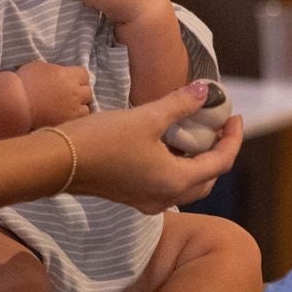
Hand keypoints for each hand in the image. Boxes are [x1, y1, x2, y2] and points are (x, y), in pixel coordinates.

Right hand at [16, 60, 94, 126]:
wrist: (16, 103)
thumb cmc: (24, 82)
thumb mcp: (39, 67)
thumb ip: (54, 70)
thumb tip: (57, 73)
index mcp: (67, 75)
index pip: (84, 74)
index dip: (78, 77)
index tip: (71, 80)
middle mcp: (74, 92)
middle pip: (88, 91)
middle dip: (80, 92)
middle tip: (69, 94)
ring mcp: (72, 109)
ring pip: (86, 108)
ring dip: (79, 107)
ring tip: (68, 108)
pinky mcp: (67, 123)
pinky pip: (79, 121)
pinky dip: (75, 119)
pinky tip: (66, 117)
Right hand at [59, 81, 243, 212]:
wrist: (56, 162)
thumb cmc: (102, 140)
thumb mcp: (146, 117)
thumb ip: (180, 104)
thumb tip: (206, 90)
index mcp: (175, 180)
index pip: (221, 162)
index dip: (233, 138)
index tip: (235, 115)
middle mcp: (165, 196)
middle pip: (208, 179)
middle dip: (218, 153)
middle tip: (218, 126)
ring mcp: (147, 200)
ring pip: (187, 186)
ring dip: (197, 162)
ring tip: (195, 134)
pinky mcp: (131, 196)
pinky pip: (167, 186)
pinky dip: (177, 168)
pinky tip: (167, 146)